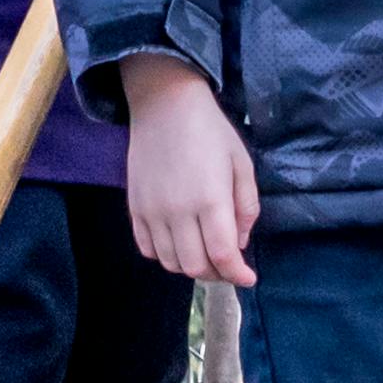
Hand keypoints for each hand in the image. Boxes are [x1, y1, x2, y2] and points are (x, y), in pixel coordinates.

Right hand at [120, 54, 257, 285]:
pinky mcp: (135, 207)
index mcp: (210, 199)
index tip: (248, 278)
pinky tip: (179, 243)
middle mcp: (178, 211)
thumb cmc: (211, 131)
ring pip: (170, 262)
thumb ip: (246, 207)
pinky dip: (165, 256)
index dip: (237, 275)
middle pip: (195, 266)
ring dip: (191, 267)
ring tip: (205, 255)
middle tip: (229, 266)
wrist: (164, 104)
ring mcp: (152, 211)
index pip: (222, 255)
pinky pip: (147, 248)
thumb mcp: (242, 164)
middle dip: (217, 274)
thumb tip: (239, 243)